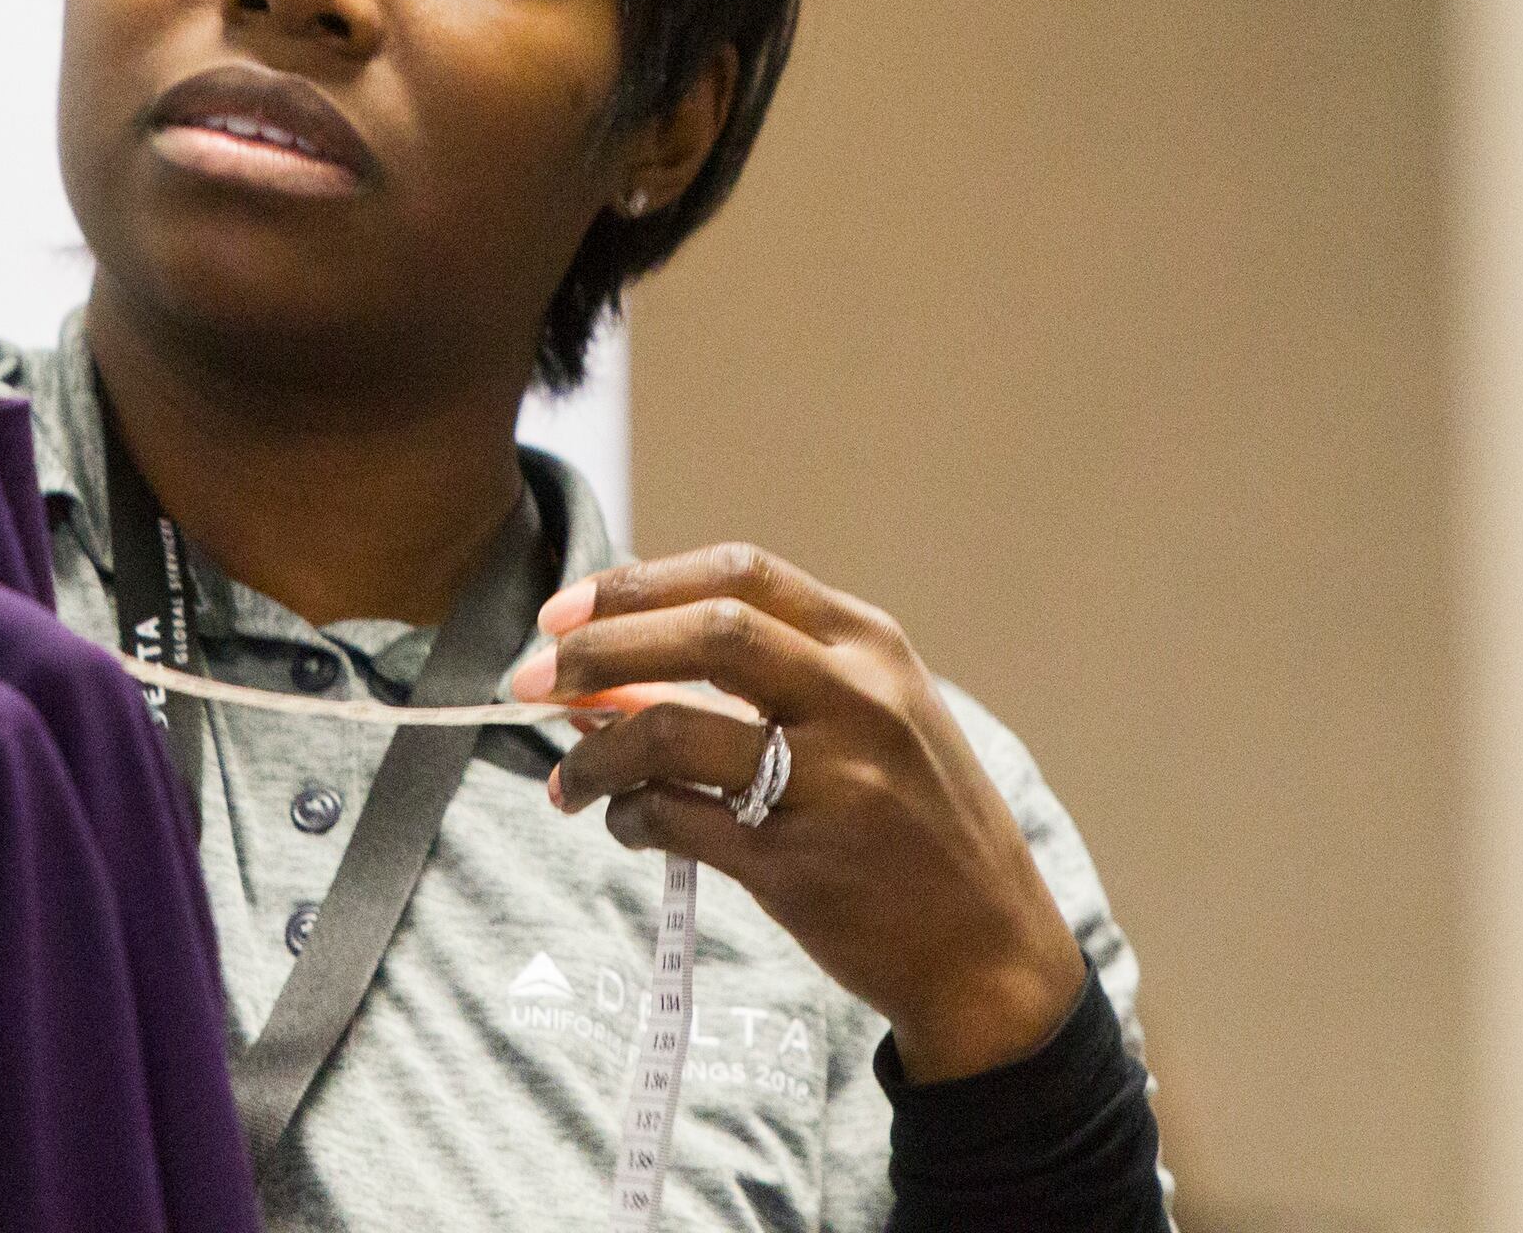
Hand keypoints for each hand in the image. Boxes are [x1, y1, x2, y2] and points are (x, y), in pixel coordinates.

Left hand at [512, 542, 1090, 1082]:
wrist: (989, 948)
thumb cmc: (916, 820)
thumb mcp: (873, 718)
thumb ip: (767, 680)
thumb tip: (614, 668)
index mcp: (872, 646)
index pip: (740, 575)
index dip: (638, 584)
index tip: (566, 609)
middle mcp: (857, 701)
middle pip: (704, 633)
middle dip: (598, 647)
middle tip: (533, 677)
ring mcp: (831, 783)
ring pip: (671, 731)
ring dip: (596, 751)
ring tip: (569, 776)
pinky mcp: (797, 866)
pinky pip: (675, 822)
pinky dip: (629, 817)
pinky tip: (625, 824)